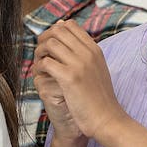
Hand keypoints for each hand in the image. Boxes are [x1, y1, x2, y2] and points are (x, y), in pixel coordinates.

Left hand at [32, 22, 124, 141]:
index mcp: (95, 50)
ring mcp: (79, 64)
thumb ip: (84, 54)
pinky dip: (39, 67)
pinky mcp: (70, 78)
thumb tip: (70, 41)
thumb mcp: (97, 70)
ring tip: (39, 65)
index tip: (49, 45)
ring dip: (40, 53)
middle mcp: (88, 53)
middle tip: (40, 54)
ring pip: (50, 44)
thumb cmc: (99, 99)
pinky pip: (46, 62)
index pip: (70, 26)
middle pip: (58, 30)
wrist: (107, 119)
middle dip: (44, 39)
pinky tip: (41, 76)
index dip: (54, 32)